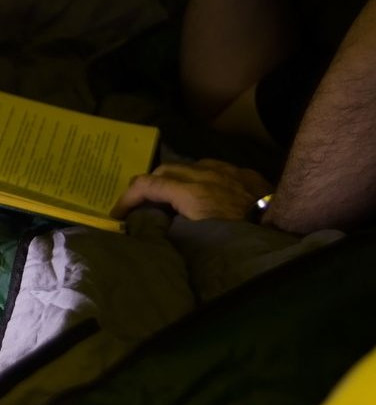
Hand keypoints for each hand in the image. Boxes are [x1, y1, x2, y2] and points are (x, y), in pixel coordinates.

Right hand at [112, 158, 272, 221]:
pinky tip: (204, 193)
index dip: (127, 198)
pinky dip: (198, 178)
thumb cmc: (239, 237)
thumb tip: (155, 227)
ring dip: (173, 180)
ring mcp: (225, 169)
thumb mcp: (199, 239)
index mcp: (190, 192)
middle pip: (164, 169)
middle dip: (147, 186)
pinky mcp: (243, 172)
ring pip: (187, 165)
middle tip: (142, 206)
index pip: (146, 185)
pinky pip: (211, 168)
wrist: (285, 225)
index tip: (118, 214)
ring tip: (172, 199)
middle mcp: (204, 174)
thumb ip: (173, 228)